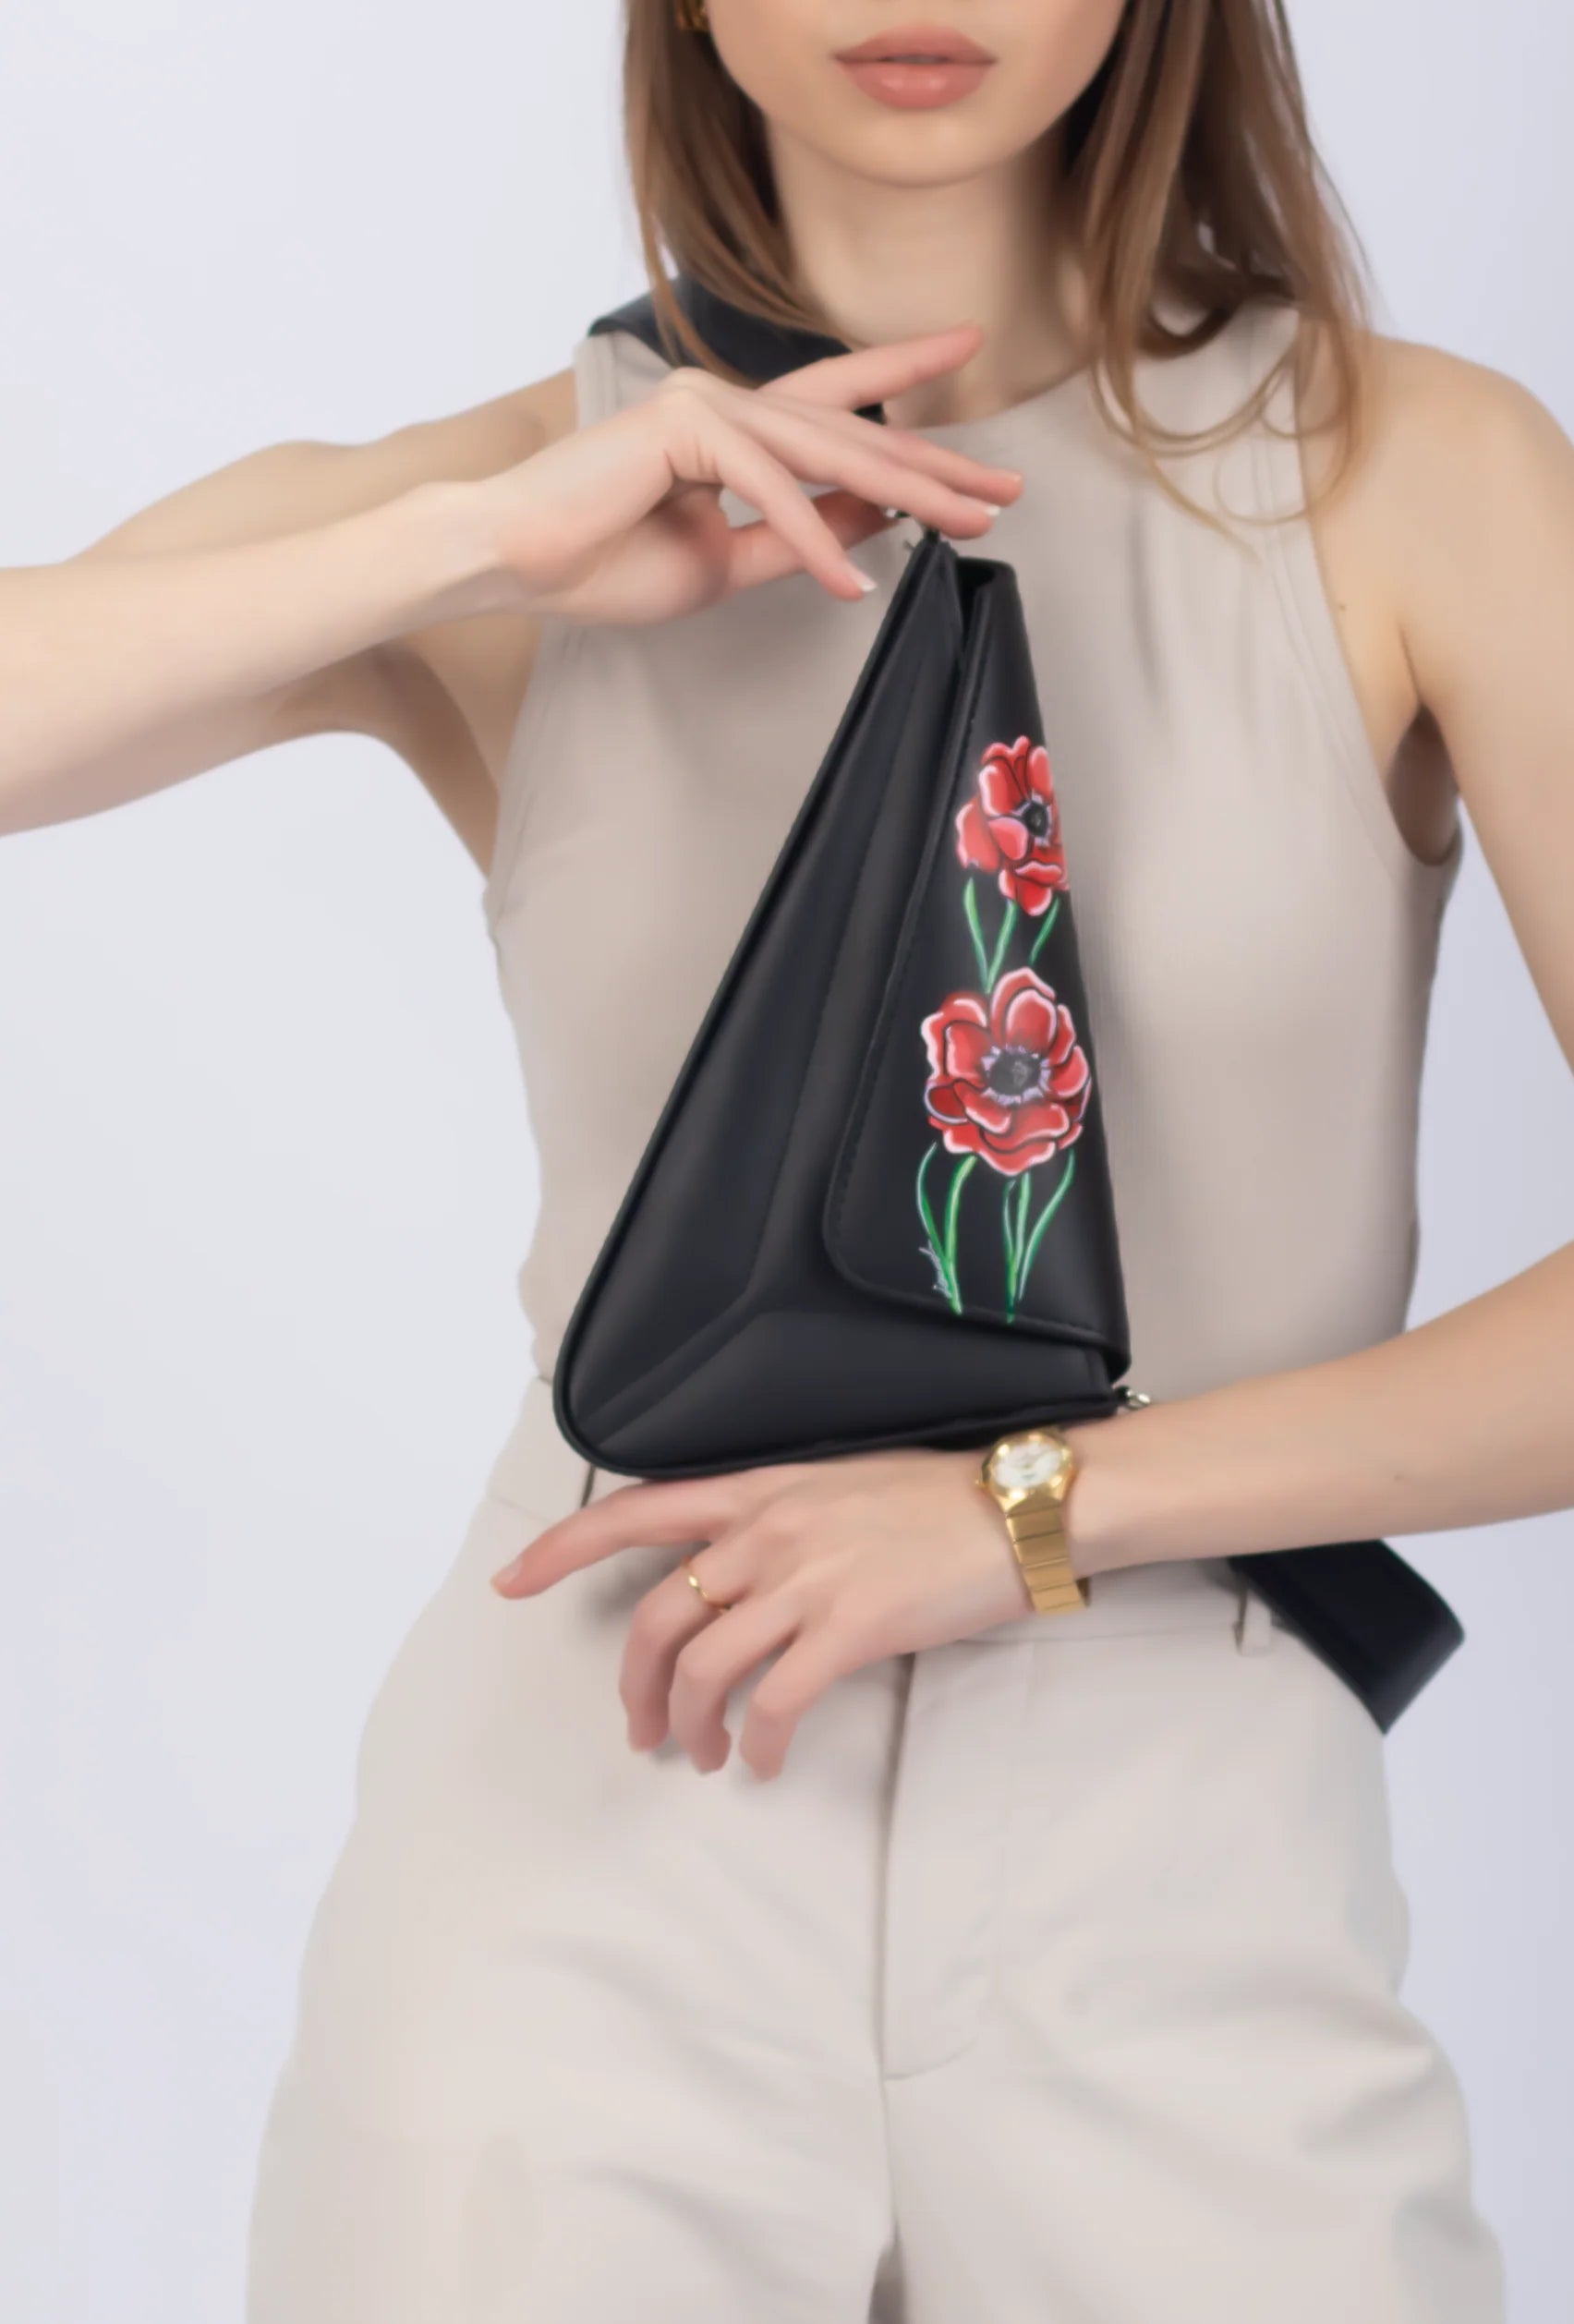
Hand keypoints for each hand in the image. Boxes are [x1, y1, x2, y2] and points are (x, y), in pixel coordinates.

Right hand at [467, 321, 1024, 626]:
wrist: (514, 560)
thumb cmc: (600, 562)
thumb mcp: (724, 560)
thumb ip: (797, 538)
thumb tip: (872, 523)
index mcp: (733, 429)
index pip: (837, 400)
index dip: (906, 375)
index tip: (969, 352)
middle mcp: (724, 403)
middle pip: (853, 431)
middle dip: (935, 464)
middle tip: (1004, 489)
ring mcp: (702, 406)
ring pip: (828, 450)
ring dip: (904, 492)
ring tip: (966, 524)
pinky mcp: (681, 429)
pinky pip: (770, 491)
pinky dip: (813, 541)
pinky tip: (850, 585)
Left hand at [487, 1447, 1046, 1780]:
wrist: (1017, 1505)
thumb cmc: (934, 1500)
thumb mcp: (834, 1487)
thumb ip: (773, 1523)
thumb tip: (731, 1578)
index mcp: (757, 1490)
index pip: (633, 1512)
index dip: (562, 1548)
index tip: (512, 1582)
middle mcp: (768, 1529)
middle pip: (657, 1616)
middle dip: (634, 1684)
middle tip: (640, 1731)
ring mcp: (807, 1578)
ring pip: (706, 1666)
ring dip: (690, 1726)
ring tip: (701, 1755)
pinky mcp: (852, 1626)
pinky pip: (776, 1700)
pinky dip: (756, 1742)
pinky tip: (760, 1761)